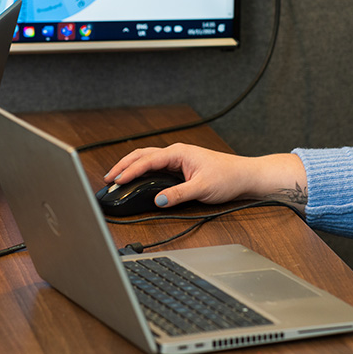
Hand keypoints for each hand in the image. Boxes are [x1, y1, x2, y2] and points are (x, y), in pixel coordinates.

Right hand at [104, 143, 307, 209]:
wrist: (245, 175)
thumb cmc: (228, 177)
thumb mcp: (202, 188)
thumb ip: (177, 195)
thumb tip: (157, 200)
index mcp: (179, 153)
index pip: (148, 160)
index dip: (129, 171)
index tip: (115, 180)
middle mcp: (176, 153)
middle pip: (143, 155)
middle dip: (123, 165)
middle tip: (107, 179)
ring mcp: (178, 158)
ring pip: (148, 159)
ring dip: (131, 166)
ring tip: (115, 178)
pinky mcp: (181, 166)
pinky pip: (156, 166)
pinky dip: (142, 170)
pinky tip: (135, 178)